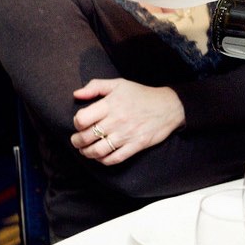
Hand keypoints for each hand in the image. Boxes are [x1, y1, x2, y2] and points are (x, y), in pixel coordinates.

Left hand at [70, 79, 184, 164]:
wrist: (169, 106)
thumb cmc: (141, 95)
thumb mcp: (119, 84)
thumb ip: (95, 86)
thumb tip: (76, 95)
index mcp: (111, 104)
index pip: (82, 119)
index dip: (76, 123)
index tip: (80, 123)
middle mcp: (117, 121)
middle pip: (86, 138)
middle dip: (76, 141)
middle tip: (77, 140)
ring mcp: (126, 135)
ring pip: (97, 151)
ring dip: (86, 153)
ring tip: (85, 150)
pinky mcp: (136, 145)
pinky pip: (114, 159)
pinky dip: (103, 160)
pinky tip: (101, 156)